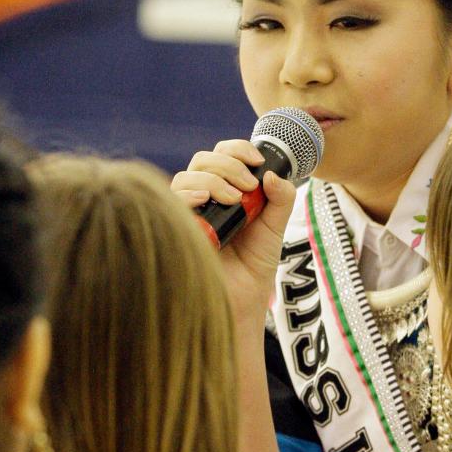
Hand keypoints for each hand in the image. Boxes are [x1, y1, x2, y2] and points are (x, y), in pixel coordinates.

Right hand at [172, 140, 295, 323]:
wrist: (242, 301)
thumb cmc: (254, 266)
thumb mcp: (275, 228)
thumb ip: (280, 199)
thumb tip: (273, 174)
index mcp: (227, 190)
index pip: (223, 155)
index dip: (237, 149)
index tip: (257, 161)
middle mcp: (204, 197)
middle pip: (203, 160)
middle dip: (228, 164)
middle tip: (249, 185)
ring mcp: (188, 212)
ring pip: (186, 176)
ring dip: (213, 178)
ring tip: (234, 199)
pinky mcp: (176, 227)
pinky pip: (171, 200)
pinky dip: (187, 193)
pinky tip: (204, 198)